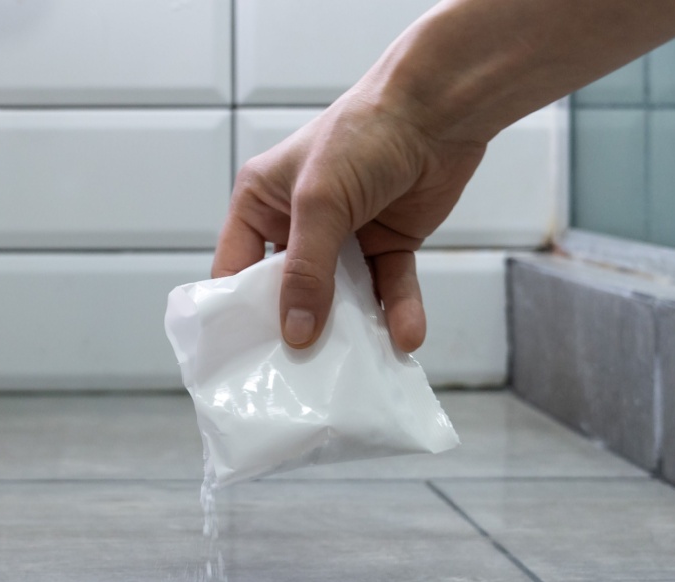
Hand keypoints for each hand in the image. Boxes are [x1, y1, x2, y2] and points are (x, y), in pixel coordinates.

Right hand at [212, 89, 486, 352]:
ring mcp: (344, 237)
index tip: (242, 359)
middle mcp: (296, 223)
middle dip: (295, 328)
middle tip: (296, 377)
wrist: (438, 110)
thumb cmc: (362, 136)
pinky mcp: (387, 243)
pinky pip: (387, 287)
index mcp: (260, 204)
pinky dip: (396, 311)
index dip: (238, 312)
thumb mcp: (319, 204)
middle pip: (288, 291)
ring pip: (340, 296)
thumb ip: (305, 271)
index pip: (236, 268)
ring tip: (353, 369)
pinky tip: (404, 337)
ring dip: (350, 329)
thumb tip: (295, 334)